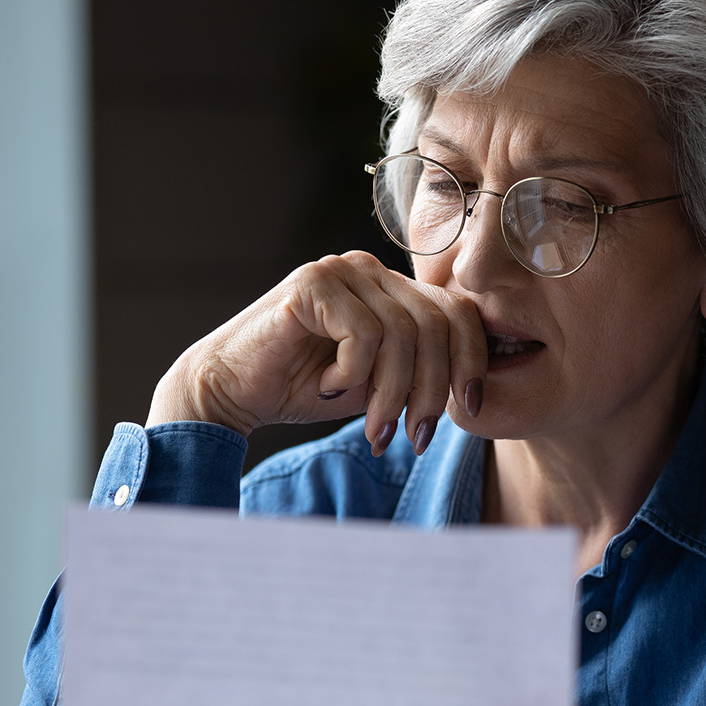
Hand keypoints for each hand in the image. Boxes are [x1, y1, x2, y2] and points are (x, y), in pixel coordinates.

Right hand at [146, 251, 487, 454]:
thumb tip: (476, 394)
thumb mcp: (379, 384)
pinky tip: (327, 386)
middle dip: (431, 390)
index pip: (457, 312)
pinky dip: (352, 374)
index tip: (470, 410)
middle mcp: (369, 269)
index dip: (471, 362)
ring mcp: (340, 271)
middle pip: (437, 324)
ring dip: (391, 393)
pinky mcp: (310, 284)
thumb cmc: (303, 388)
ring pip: (403, 334)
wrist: (230, 392)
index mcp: (391, 287)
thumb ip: (420, 373)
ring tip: (372, 426)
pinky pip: (363, 334)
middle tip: (411, 436)